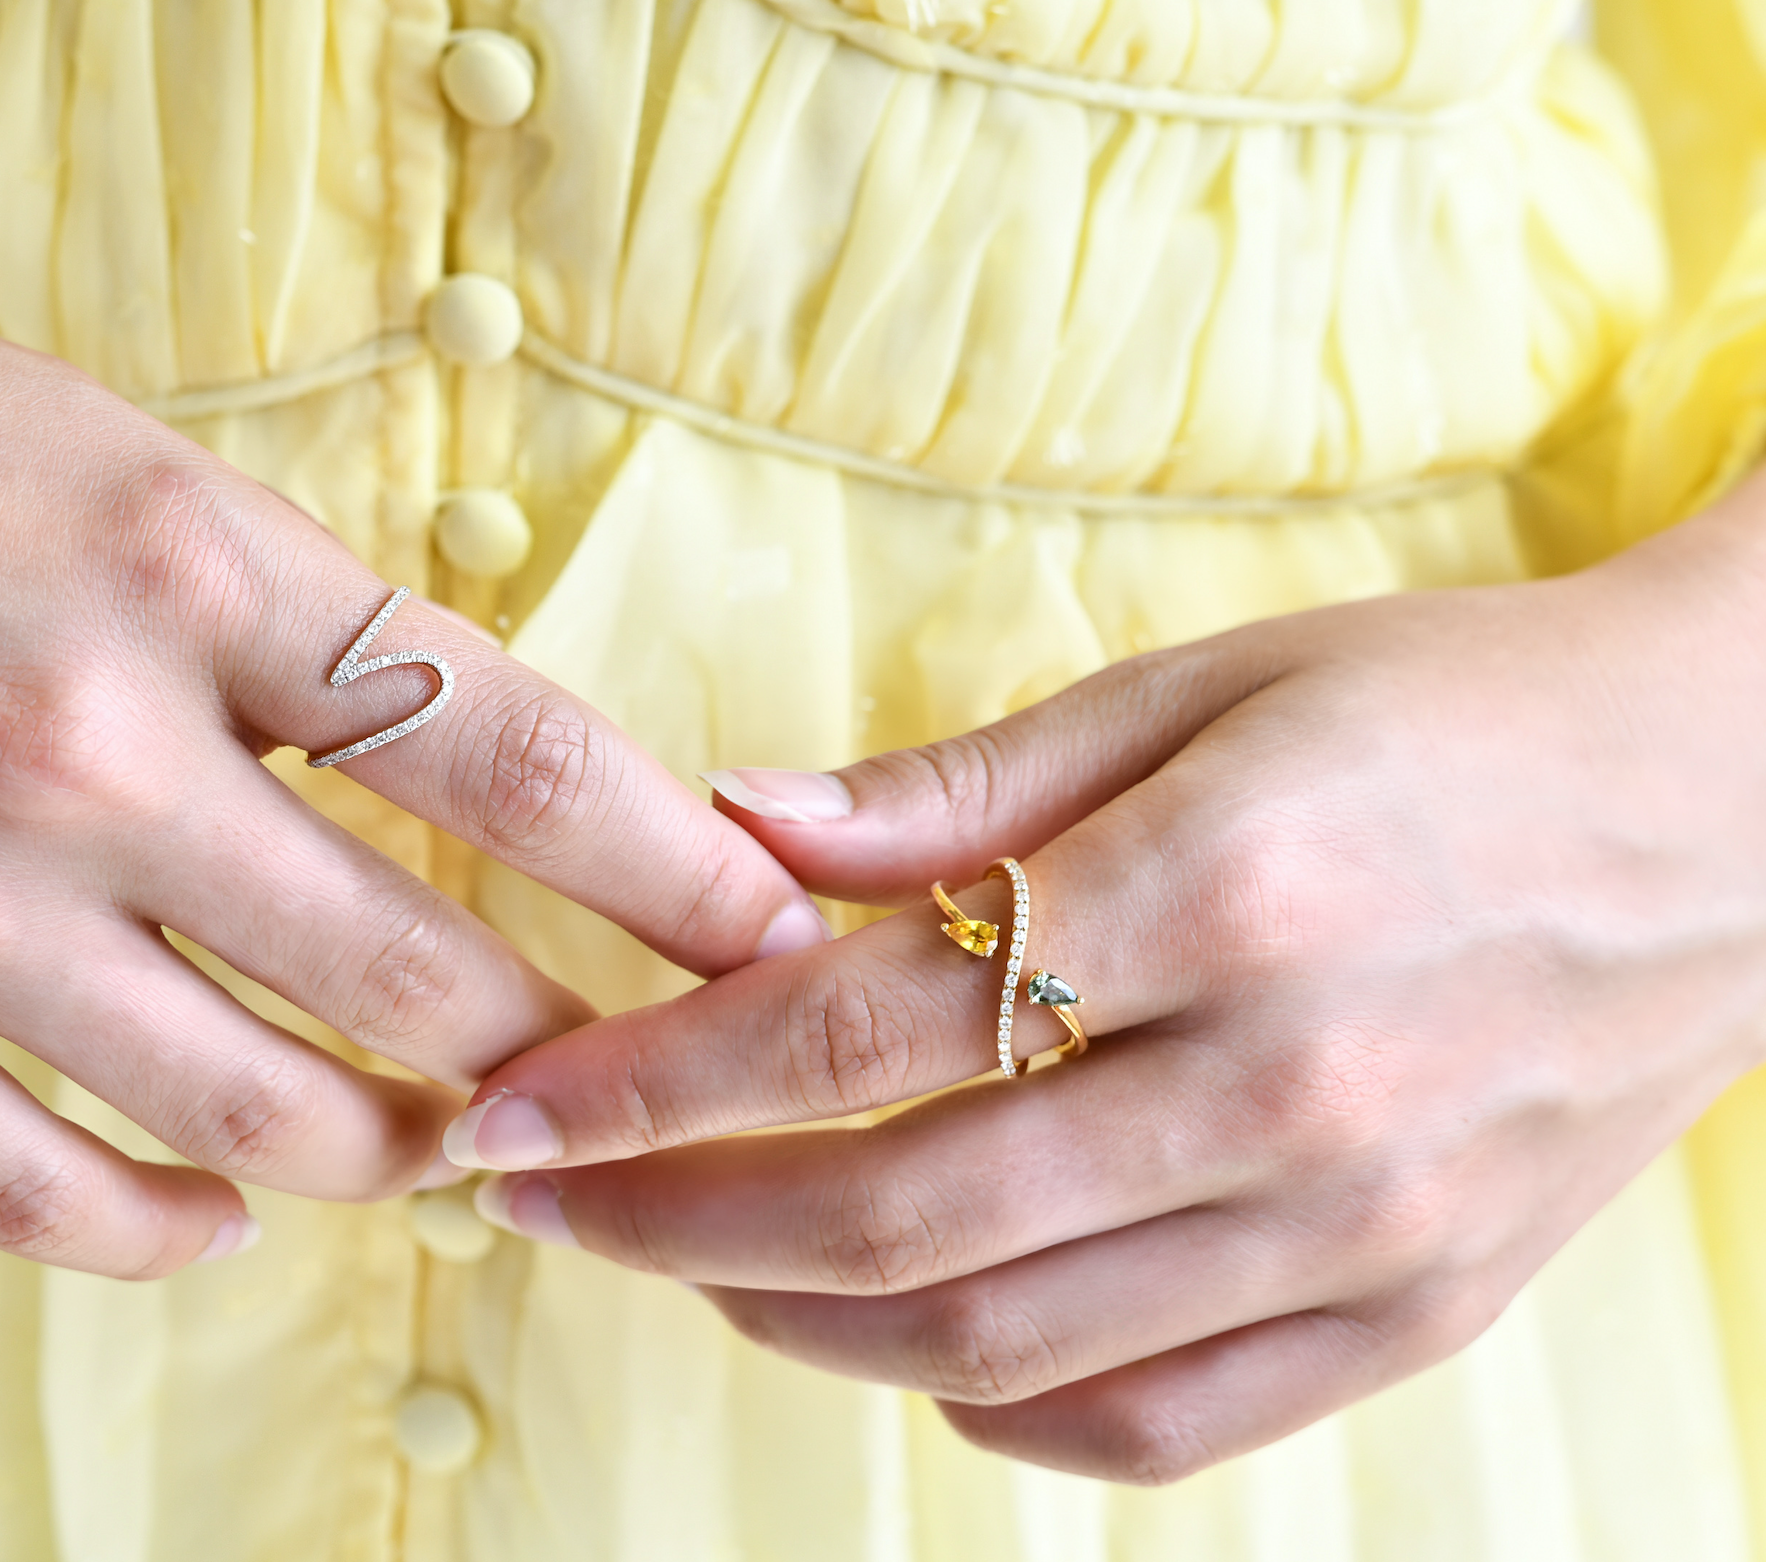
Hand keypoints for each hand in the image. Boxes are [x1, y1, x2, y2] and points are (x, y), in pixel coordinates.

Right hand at [0, 344, 826, 1278]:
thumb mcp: (167, 490)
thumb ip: (333, 643)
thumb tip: (521, 799)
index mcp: (207, 575)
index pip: (522, 765)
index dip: (678, 879)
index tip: (777, 943)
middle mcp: (96, 744)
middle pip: (422, 975)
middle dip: (565, 1051)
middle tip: (641, 1077)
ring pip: (261, 1109)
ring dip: (397, 1147)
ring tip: (461, 1139)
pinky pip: (41, 1190)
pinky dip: (163, 1228)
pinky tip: (230, 1212)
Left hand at [453, 475, 1765, 1482]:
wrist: (1727, 803)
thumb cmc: (1450, 710)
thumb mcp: (1203, 687)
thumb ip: (961, 786)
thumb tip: (740, 829)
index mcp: (1222, 892)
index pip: (861, 1023)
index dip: (655, 1079)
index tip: (515, 1109)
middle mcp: (1288, 1092)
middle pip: (900, 1214)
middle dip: (676, 1222)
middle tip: (547, 1199)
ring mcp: (1361, 1232)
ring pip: (1003, 1344)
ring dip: (803, 1318)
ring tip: (696, 1257)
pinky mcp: (1413, 1311)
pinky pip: (1157, 1424)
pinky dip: (994, 1399)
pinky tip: (913, 1332)